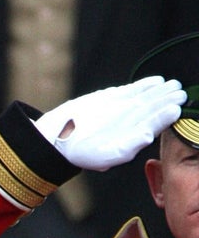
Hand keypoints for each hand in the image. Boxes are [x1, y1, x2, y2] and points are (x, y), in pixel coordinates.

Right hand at [34, 76, 184, 170]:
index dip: (165, 117)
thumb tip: (148, 135)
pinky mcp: (114, 100)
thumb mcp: (104, 155)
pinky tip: (156, 81)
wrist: (57, 138)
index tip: (176, 108)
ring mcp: (123, 112)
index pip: (153, 126)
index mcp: (131, 140)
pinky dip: (145, 85)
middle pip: (153, 111)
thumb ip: (128, 146)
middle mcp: (129, 126)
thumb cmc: (79, 152)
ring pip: (147, 99)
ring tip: (173, 85)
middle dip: (168, 101)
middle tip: (180, 92)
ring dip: (161, 92)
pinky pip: (133, 91)